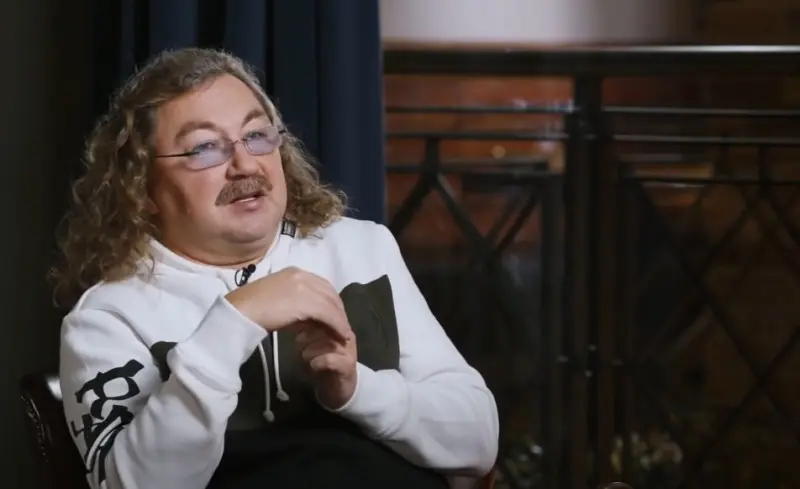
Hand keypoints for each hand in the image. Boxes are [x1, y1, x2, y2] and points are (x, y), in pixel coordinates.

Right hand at [225, 267, 348, 340]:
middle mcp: (301, 275)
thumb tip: (308, 318)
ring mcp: (304, 286)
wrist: (240, 312)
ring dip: (340, 320)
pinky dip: (337, 325)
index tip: (334, 316)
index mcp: (293, 272)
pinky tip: (341, 336)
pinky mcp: (306, 301)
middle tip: (342, 326)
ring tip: (343, 334)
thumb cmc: (251, 309)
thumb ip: (294, 305)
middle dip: (338, 310)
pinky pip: (329, 314)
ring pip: (331, 303)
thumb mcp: (277, 301)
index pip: (320, 285)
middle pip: (329, 292)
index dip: (330, 301)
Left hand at [295, 321, 357, 409]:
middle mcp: (345, 334)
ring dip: (309, 351)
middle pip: (322, 327)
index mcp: (338, 325)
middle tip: (300, 348)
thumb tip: (293, 316)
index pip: (323, 313)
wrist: (340, 389)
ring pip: (324, 342)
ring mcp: (348, 349)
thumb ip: (308, 328)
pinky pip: (328, 359)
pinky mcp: (347, 365)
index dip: (307, 320)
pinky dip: (316, 362)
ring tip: (305, 358)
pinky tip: (312, 367)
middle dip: (305, 337)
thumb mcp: (314, 342)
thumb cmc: (323, 364)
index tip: (296, 329)